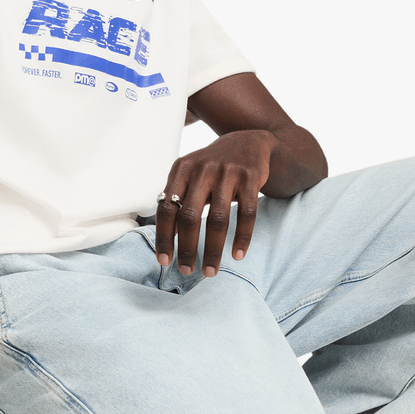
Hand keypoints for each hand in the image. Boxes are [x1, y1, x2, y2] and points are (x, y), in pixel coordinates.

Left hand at [155, 130, 275, 276]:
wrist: (250, 142)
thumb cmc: (214, 167)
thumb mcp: (191, 175)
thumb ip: (178, 199)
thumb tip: (167, 237)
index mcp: (182, 170)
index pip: (166, 208)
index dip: (164, 237)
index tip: (164, 260)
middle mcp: (202, 170)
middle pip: (190, 216)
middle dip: (187, 248)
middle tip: (186, 270)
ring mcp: (227, 172)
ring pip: (218, 219)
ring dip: (213, 250)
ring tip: (210, 271)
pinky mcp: (250, 178)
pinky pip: (247, 214)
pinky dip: (242, 238)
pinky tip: (237, 255)